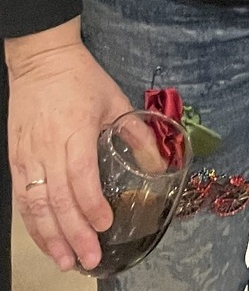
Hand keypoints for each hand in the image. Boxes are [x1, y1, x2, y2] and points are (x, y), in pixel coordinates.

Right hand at [7, 23, 128, 271]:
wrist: (41, 60)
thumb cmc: (81, 79)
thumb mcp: (115, 100)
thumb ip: (137, 134)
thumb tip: (160, 165)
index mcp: (76, 129)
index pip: (81, 176)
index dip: (91, 204)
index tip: (105, 224)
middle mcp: (49, 147)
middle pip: (58, 199)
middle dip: (74, 233)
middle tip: (90, 259)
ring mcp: (28, 156)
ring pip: (36, 205)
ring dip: (51, 237)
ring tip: (66, 261)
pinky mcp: (16, 161)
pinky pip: (23, 199)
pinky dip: (34, 224)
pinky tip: (46, 240)